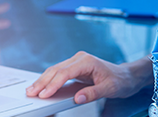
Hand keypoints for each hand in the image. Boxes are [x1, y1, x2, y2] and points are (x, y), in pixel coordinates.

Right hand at [26, 51, 149, 104]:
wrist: (126, 76)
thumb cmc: (119, 81)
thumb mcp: (109, 89)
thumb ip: (93, 93)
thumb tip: (77, 99)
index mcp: (87, 61)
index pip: (65, 72)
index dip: (53, 84)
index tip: (44, 94)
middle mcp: (79, 59)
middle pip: (56, 69)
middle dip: (42, 82)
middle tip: (31, 93)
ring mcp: (76, 62)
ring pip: (54, 70)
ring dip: (43, 81)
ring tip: (32, 90)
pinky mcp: (74, 67)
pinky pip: (58, 73)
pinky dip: (49, 80)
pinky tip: (42, 86)